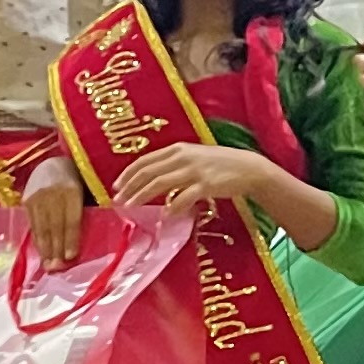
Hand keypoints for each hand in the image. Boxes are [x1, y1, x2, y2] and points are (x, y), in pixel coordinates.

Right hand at [23, 160, 84, 270]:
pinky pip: (32, 225)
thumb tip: (90, 242)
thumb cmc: (75, 182)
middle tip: (57, 268)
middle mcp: (52, 193)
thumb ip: (85, 211)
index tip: (70, 257)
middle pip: (55, 226)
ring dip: (45, 249)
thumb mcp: (85, 191)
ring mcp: (37, 196)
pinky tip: (41, 252)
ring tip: (48, 265)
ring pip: (42, 227)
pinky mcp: (26, 200)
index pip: (71, 220)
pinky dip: (37, 240)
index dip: (71, 239)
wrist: (51, 163)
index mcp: (72, 190)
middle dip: (56, 249)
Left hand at [118, 140, 263, 218]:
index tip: (116, 186)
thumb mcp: (194, 158)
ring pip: (160, 183)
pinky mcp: (206, 185)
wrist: (248, 168)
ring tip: (131, 206)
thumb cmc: (220, 164)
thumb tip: (151, 179)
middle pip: (148, 172)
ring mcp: (194, 171)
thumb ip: (174, 165)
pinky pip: (183, 197)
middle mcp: (183, 157)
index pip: (145, 160)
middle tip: (118, 201)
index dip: (127, 174)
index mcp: (178, 149)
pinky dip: (172, 206)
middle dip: (130, 187)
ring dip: (142, 196)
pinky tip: (165, 214)